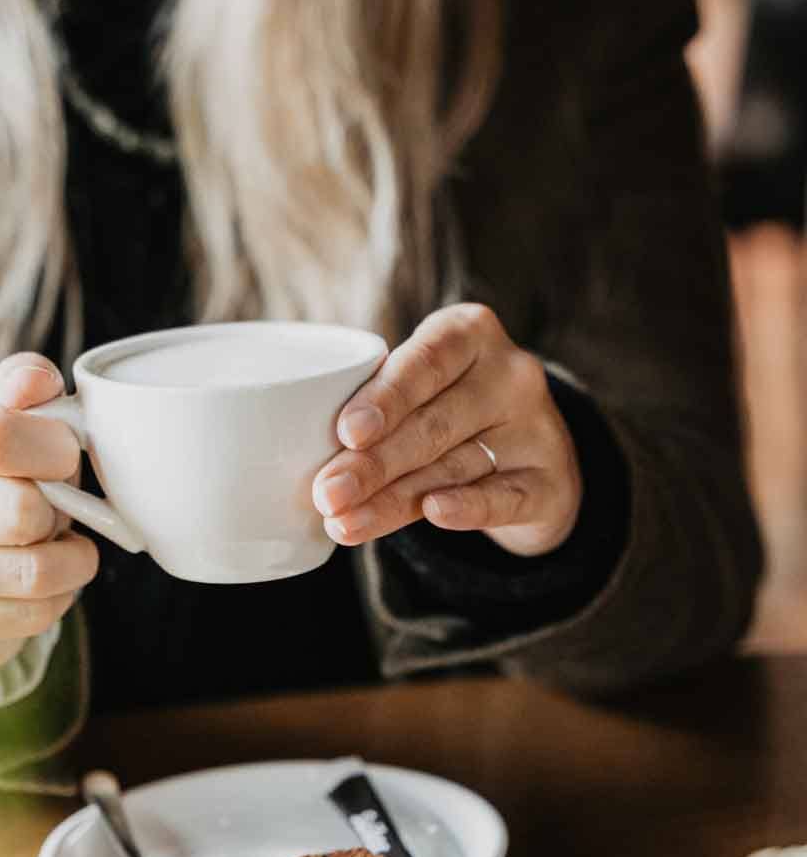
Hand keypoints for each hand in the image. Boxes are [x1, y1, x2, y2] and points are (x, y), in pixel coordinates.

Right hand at [0, 353, 96, 673]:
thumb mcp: (4, 422)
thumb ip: (23, 390)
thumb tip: (35, 379)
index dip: (55, 449)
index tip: (67, 456)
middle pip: (17, 511)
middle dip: (60, 510)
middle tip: (59, 508)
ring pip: (31, 571)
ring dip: (70, 559)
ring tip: (59, 545)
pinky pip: (32, 614)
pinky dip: (58, 597)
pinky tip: (42, 584)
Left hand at [312, 305, 581, 557]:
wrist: (535, 455)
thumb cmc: (449, 406)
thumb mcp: (422, 386)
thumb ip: (381, 404)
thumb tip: (305, 451)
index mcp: (470, 333)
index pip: (426, 361)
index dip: (385, 398)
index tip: (346, 432)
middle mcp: (510, 375)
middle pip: (433, 423)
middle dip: (373, 464)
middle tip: (327, 493)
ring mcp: (535, 428)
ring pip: (453, 468)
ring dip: (393, 500)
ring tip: (344, 522)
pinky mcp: (550, 481)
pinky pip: (504, 498)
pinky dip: (469, 507)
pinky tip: (434, 513)